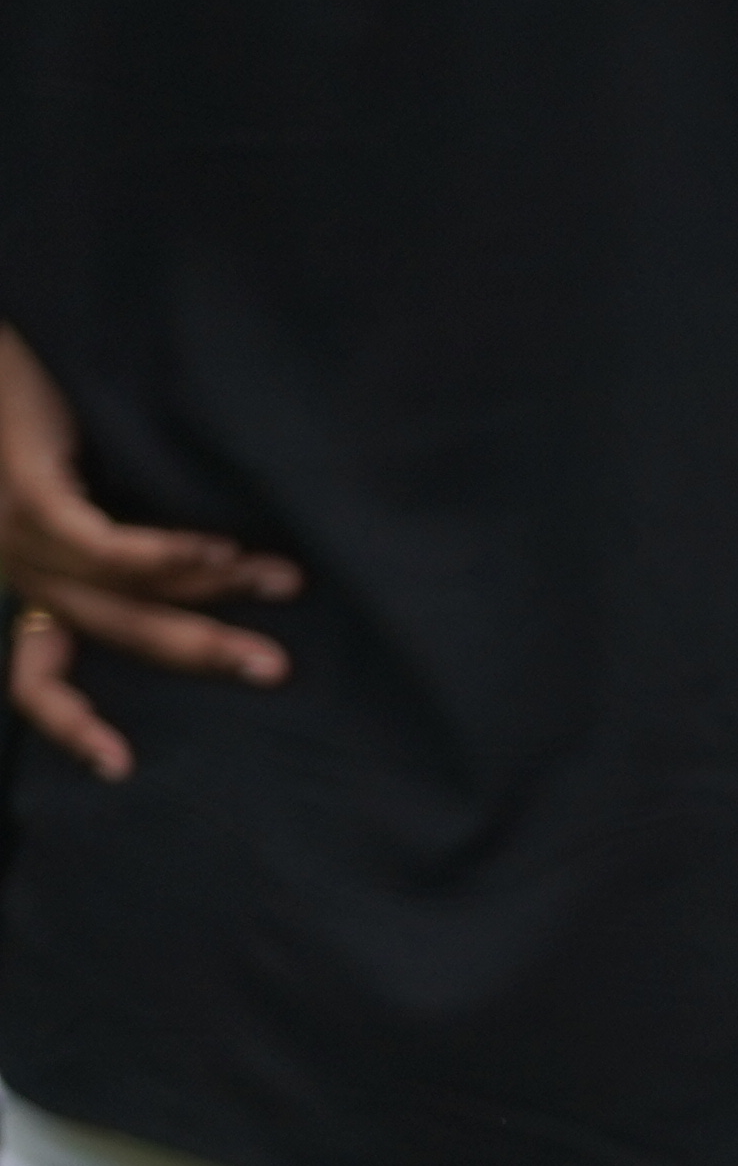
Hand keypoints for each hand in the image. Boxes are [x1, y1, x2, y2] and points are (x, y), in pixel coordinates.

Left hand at [0, 322, 294, 778]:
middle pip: (107, 632)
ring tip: (283, 583)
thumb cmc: (39, 399)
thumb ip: (115, 536)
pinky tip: (223, 550)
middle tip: (276, 669)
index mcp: (17, 572)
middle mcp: (8, 563)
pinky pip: (107, 549)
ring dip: (211, 593)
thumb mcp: (79, 482)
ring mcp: (12, 532)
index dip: (68, 722)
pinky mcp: (27, 495)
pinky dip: (169, 558)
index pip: (32, 667)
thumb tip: (225, 576)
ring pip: (122, 594)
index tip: (121, 765)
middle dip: (199, 654)